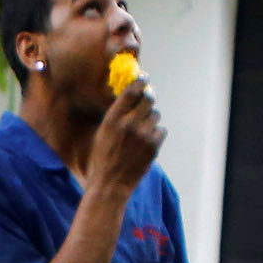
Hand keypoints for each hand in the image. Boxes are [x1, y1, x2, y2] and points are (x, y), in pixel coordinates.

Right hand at [93, 79, 163, 195]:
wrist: (111, 184)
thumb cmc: (102, 158)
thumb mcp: (102, 132)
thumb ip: (116, 115)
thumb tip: (129, 96)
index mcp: (113, 118)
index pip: (132, 91)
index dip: (140, 82)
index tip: (144, 78)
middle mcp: (129, 123)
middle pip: (149, 98)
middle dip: (148, 98)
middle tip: (146, 102)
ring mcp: (143, 135)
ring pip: (156, 115)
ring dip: (151, 118)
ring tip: (142, 129)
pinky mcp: (153, 146)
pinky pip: (161, 130)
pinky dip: (156, 134)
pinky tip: (146, 142)